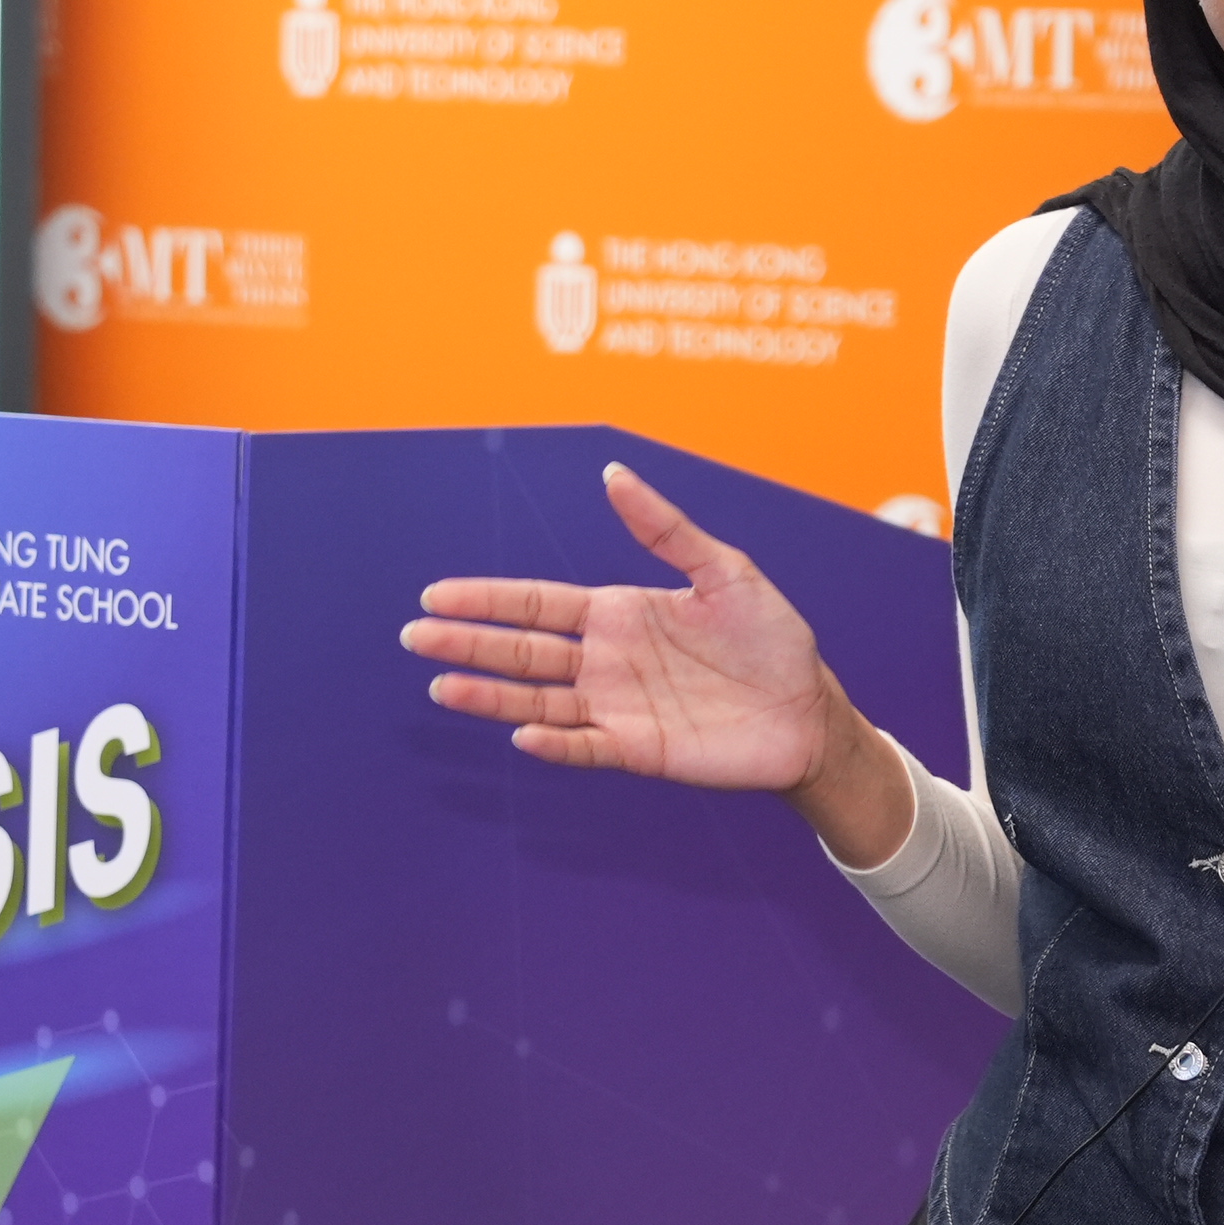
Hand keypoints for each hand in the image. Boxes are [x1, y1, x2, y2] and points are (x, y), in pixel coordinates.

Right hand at [398, 464, 912, 860]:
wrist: (809, 711)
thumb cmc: (771, 639)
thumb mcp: (725, 570)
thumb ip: (667, 529)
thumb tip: (612, 474)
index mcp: (618, 612)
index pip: (537, 603)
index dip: (487, 598)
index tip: (437, 594)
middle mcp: (606, 660)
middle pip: (522, 650)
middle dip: (467, 642)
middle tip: (414, 636)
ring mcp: (617, 708)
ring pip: (538, 699)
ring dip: (490, 695)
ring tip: (441, 687)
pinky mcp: (639, 750)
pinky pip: (586, 746)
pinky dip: (554, 741)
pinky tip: (523, 732)